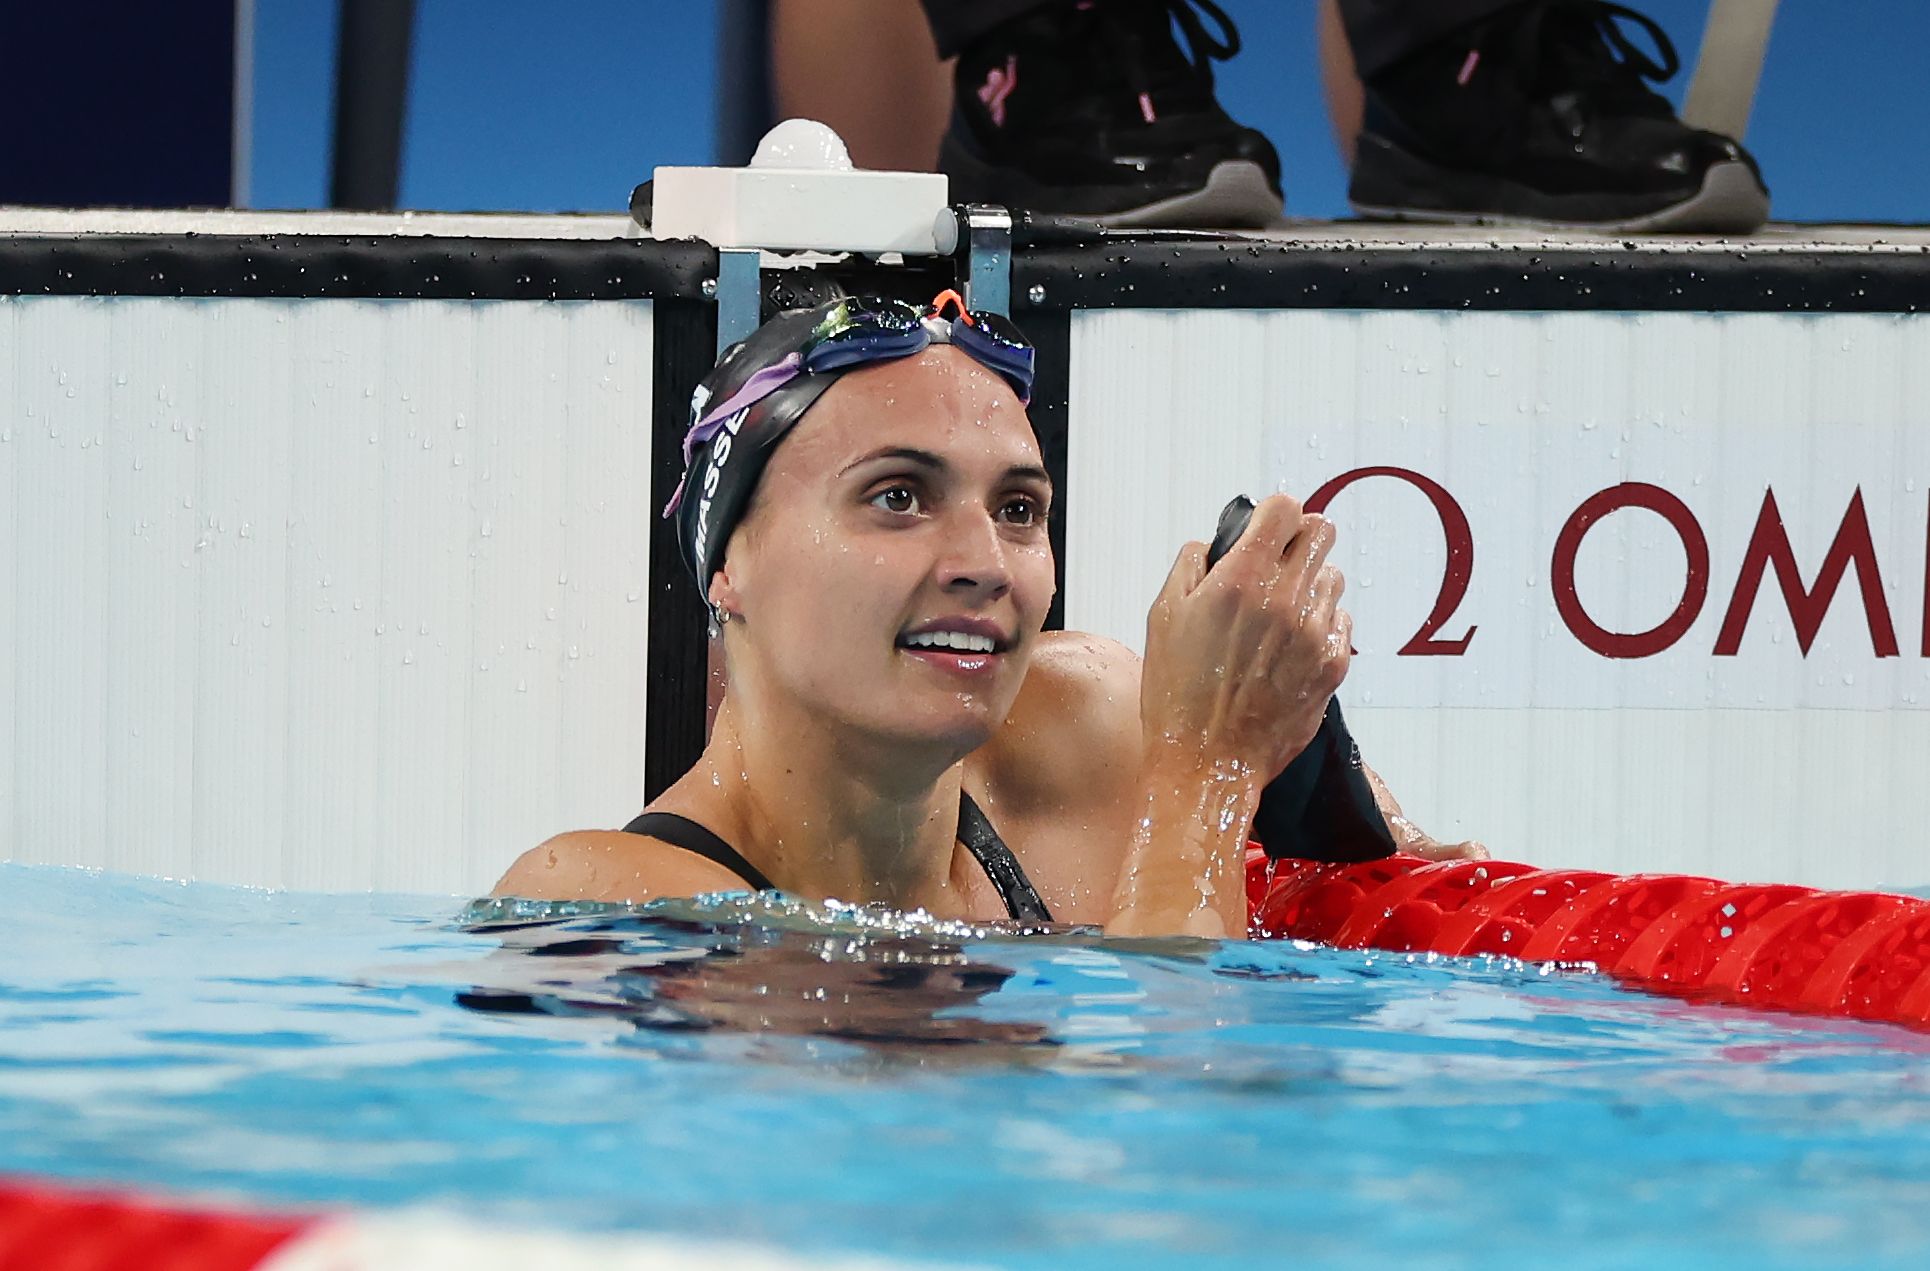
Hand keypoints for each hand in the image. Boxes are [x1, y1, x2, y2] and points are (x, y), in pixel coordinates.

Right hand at [1141, 493, 1350, 779]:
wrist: (1207, 763)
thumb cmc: (1177, 695)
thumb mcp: (1162, 617)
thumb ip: (1192, 565)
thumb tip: (1214, 544)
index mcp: (1240, 580)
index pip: (1285, 508)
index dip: (1273, 513)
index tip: (1263, 528)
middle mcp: (1286, 600)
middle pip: (1322, 531)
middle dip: (1298, 539)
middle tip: (1277, 562)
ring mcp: (1315, 633)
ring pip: (1333, 576)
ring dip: (1310, 582)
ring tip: (1281, 612)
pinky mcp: (1333, 665)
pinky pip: (1341, 621)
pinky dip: (1320, 624)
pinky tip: (1290, 646)